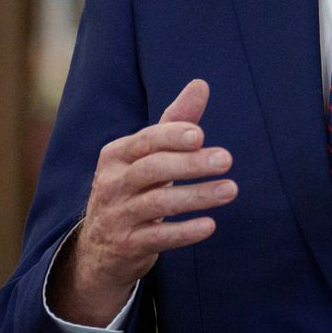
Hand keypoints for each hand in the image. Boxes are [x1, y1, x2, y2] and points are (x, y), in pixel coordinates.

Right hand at [55, 79, 237, 325]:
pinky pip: (158, 237)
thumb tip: (201, 84)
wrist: (100, 248)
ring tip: (231, 190)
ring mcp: (117, 216)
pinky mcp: (127, 245)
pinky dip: (184, 232)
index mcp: (116, 155)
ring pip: (158, 203)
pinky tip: (210, 226)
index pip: (145, 141)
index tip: (201, 135)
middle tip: (226, 160)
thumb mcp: (147, 156)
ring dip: (197, 196)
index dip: (172, 136)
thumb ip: (174, 123)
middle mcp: (112, 183)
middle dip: (190, 164)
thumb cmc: (133, 189)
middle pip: (152, 169)